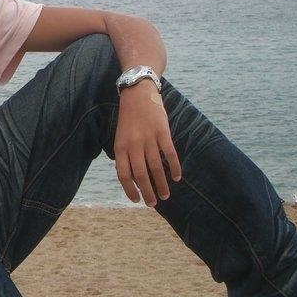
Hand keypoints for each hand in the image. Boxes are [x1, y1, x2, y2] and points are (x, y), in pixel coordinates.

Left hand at [113, 80, 180, 205]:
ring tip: (165, 195)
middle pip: (141, 175)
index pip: (123, 174)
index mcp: (120, 146)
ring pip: (156, 168)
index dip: (130, 189)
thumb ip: (126, 155)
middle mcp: (133, 144)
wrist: (137, 93)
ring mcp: (148, 138)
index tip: (136, 200)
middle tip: (153, 203)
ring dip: (161, 184)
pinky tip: (176, 177)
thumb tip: (133, 178)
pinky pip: (169, 154)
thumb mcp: (120, 136)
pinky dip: (174, 167)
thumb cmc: (129, 118)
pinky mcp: (162, 132)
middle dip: (148, 192)